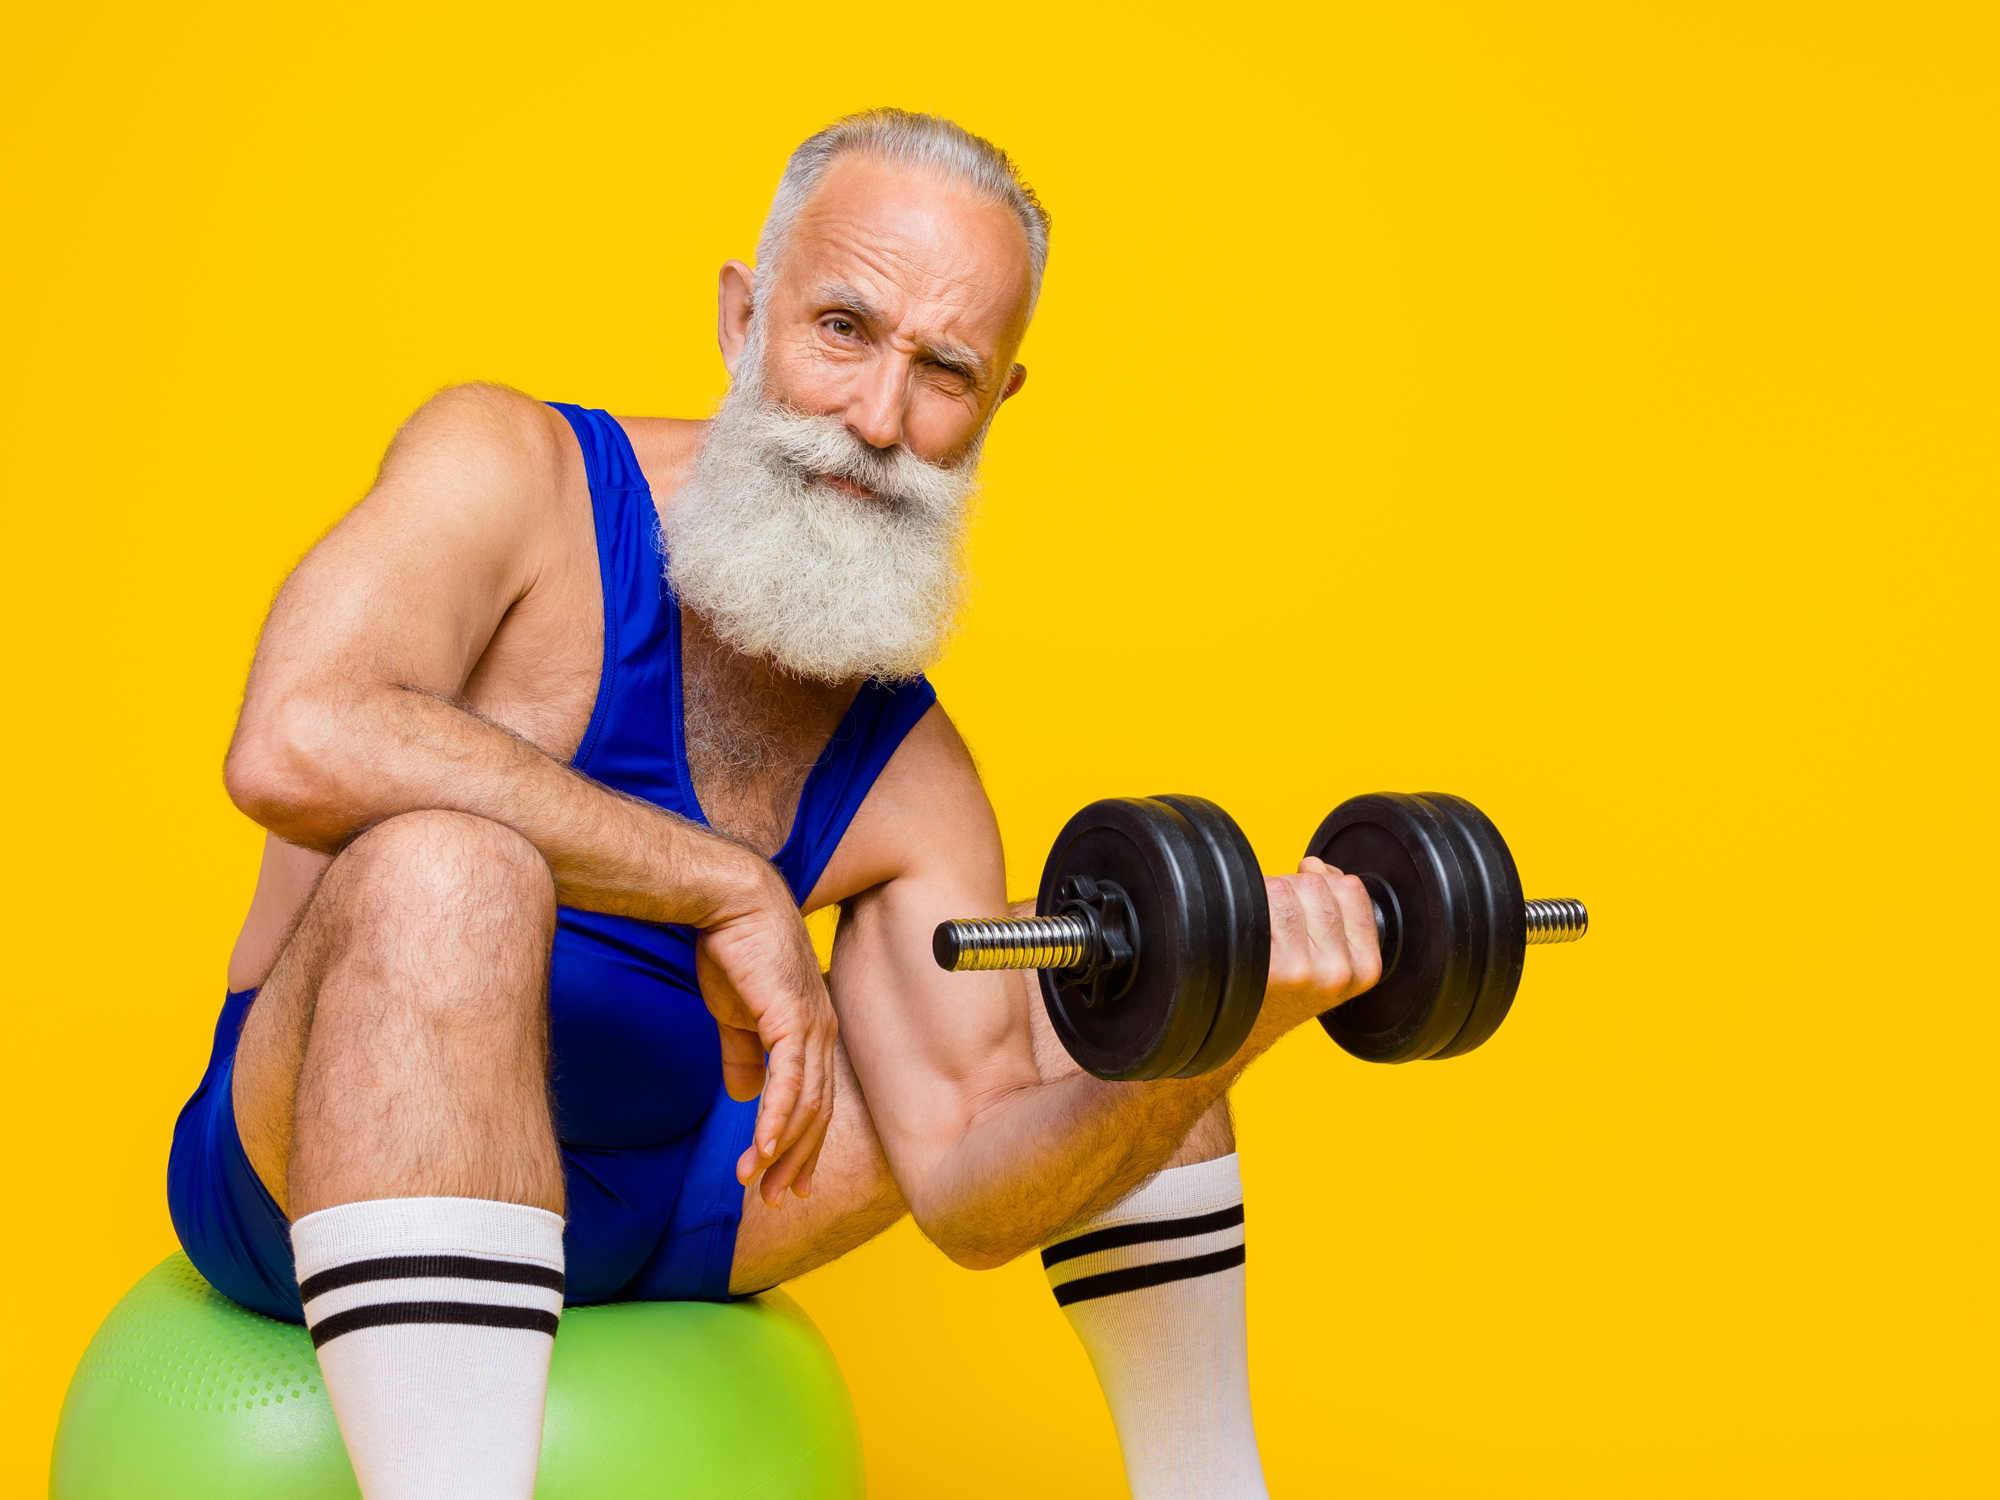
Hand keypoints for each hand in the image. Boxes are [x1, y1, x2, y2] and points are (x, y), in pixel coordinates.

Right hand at [693, 863, 837, 1204]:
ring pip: (804, 1106)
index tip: (788, 1182)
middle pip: (816, 1114)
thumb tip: (743, 1094)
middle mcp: (822, 1033)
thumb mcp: (735, 1014)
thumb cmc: (732, 950)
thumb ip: (743, 1054)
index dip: (802, 1146)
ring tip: (757, 1184)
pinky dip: (774, 1121)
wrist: (729, 902)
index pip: (815, 1102)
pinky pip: (787, 1083)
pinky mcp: (792, 1019)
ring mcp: (811, 1026)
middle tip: (776, 1200)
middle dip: (795, 1162)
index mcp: (813, 1033)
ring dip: (779, 1151)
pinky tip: (761, 1150)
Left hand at [1261, 856, 1383, 1030]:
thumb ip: (1336, 905)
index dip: (1323, 886)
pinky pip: (1262, 903)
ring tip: (1263, 930)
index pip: (1350, 889)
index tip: (1307, 910)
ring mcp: (1304, 970)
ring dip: (1267, 897)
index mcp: (1365, 966)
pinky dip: (1247, 907)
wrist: (1243, 1031)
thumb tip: (1317, 866)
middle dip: (1293, 890)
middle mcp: (1339, 971)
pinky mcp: (1270, 967)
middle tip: (1278, 924)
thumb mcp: (1331, 958)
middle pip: (1315, 884)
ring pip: (1285, 890)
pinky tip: (1247, 935)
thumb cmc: (1284, 990)